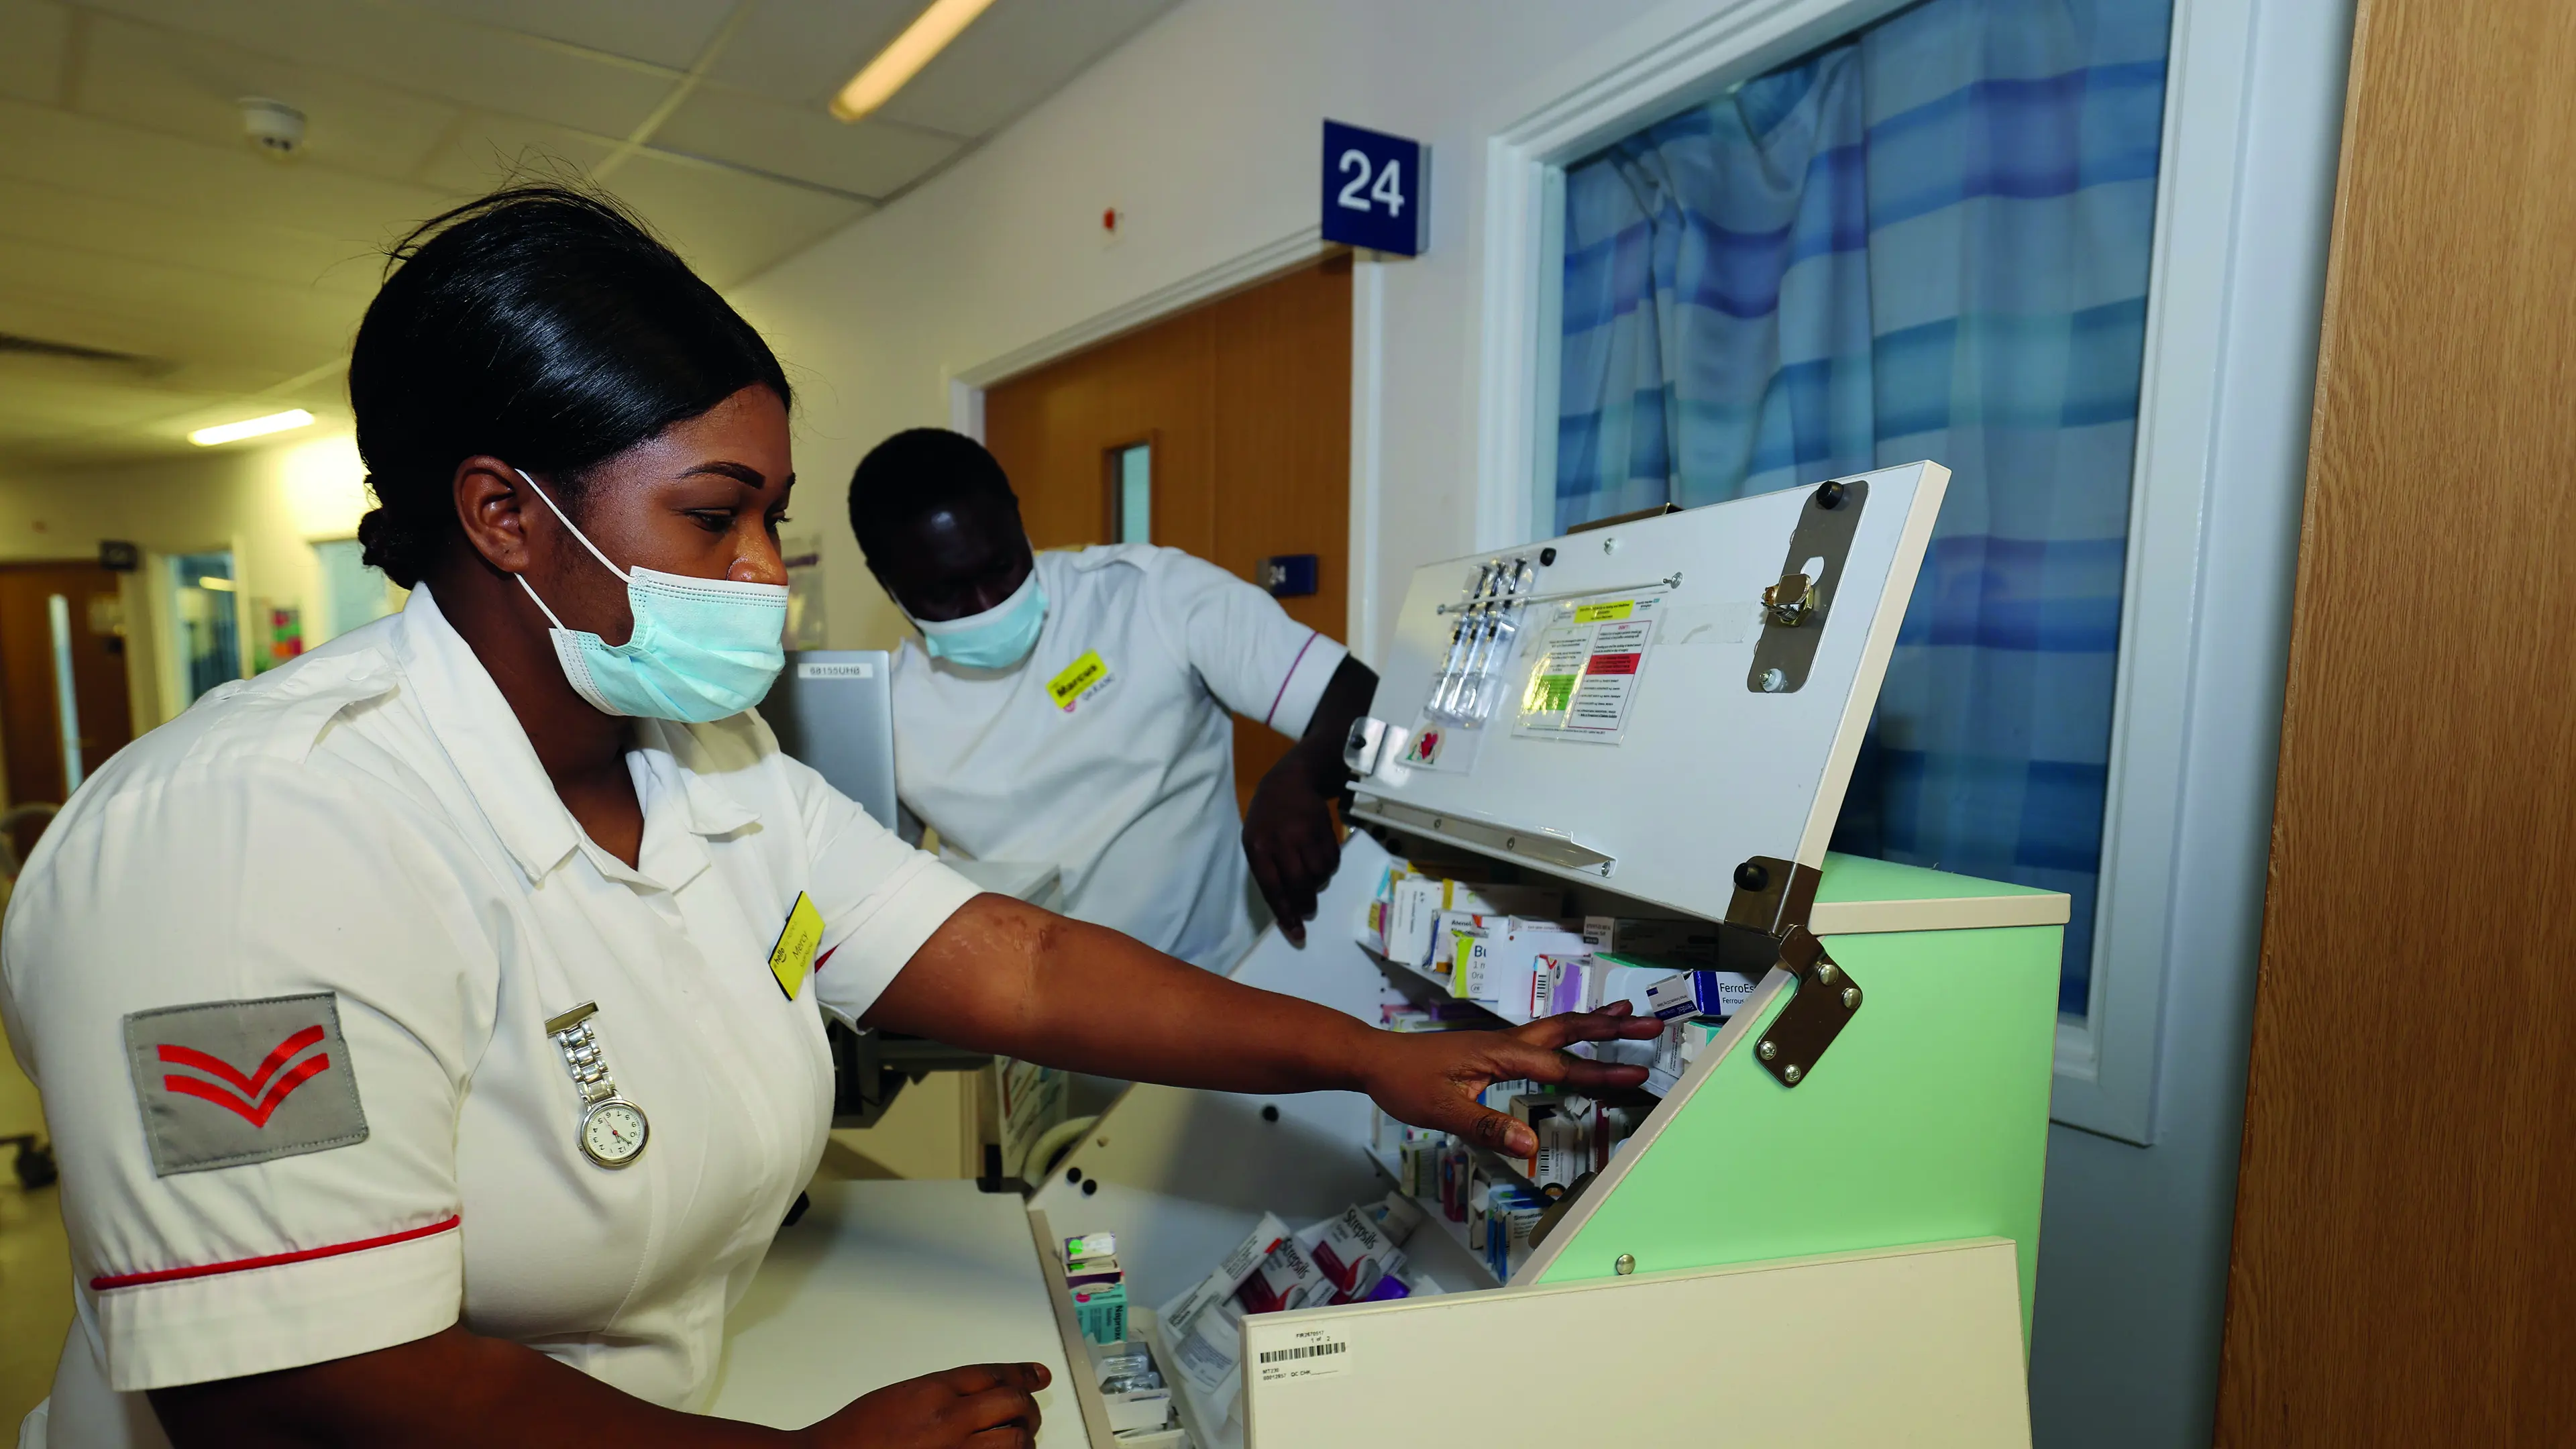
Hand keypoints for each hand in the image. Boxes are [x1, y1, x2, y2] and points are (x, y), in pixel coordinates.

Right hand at [803, 1363, 1049, 1448]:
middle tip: (1028, 1413)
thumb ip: (941, 1393)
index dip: (1021, 1372)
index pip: (993, 1374)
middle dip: (1027, 1407)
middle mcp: (949, 1419)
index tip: (1038, 1375)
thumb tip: (978, 1396)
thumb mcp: (900, 1396)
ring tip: (1019, 1438)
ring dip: (1022, 1437)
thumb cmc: (855, 1433)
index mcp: (934, 1391)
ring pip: (1015, 1440)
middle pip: (1012, 1402)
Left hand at [1242, 760, 1341, 946]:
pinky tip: (1320, 860)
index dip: (1285, 914)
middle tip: (1308, 911)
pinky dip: (1329, 868)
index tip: (1297, 933)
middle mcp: (1281, 840)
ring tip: (1311, 876)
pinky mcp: (1324, 828)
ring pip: (1319, 874)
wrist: (1290, 780)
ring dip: (1318, 883)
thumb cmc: (1267, 818)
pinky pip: (1332, 861)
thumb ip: (1266, 871)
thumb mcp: (1254, 840)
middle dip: (1306, 904)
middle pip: (1299, 884)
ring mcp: (1305, 833)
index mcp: (1258, 846)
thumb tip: (1285, 907)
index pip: (1272, 887)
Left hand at [1357, 1004, 1666, 1155]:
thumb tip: (1529, 1147)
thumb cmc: (1404, 1082)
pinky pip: (1542, 1036)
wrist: (1375, 1059)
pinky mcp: (1493, 1050)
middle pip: (1568, 1030)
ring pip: (1557, 1027)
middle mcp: (1506, 1043)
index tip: (1638, 1073)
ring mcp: (1501, 1044)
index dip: (1601, 1071)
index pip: (1560, 1066)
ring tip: (1627, 1015)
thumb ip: (1485, 1127)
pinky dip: (1569, 1032)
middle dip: (1611, 1028)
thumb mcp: (1441, 1110)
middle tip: (1651, 1023)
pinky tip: (1575, 1036)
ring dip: (1593, 1022)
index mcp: (1500, 1055)